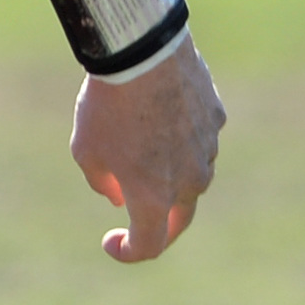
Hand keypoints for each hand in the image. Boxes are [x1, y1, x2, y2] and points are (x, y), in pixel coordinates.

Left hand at [71, 32, 223, 262]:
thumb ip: (104, 183)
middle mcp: (189, 180)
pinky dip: (180, 143)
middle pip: (179, 220)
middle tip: (137, 224)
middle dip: (157, 227)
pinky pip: (199, 141)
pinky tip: (158, 120)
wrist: (143, 53)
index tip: (111, 241)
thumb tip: (120, 197)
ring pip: (191, 177)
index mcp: (154, 197)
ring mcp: (209, 150)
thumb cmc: (107, 106)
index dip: (129, 251)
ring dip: (168, 178)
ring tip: (139, 156)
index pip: (150, 245)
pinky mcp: (217, 121)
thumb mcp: (87, 150)